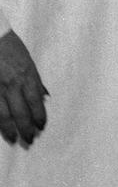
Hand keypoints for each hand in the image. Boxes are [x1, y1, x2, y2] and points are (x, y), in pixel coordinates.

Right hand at [0, 30, 48, 145]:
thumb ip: (35, 80)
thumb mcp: (28, 61)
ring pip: (4, 115)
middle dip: (26, 128)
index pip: (36, 101)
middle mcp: (13, 84)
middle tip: (30, 139)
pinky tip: (0, 129)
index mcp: (27, 75)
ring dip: (10, 129)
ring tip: (14, 139)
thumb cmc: (9, 47)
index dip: (39, 116)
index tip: (41, 126)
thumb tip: (44, 96)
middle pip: (21, 112)